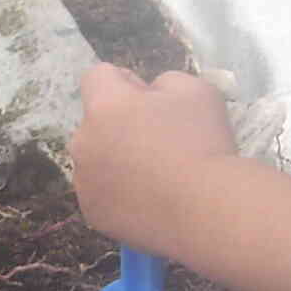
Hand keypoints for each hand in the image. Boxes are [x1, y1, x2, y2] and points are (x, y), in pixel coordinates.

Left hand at [69, 66, 237, 251]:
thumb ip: (165, 82)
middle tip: (161, 143)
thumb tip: (150, 96)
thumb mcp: (196, 90)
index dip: (125, 82)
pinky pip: (102, 194)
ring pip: (97, 160)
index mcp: (105, 105)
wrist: (207, 210)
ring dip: (118, 160)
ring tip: (158, 178)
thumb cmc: (203, 143)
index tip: (151, 101)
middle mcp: (84, 141)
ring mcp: (85, 181)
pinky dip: (120, 195)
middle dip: (121, 125)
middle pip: (96, 122)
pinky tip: (152, 200)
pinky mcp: (93, 214)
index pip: (97, 76)